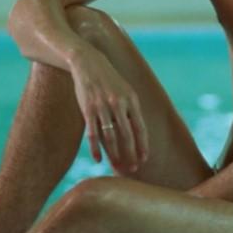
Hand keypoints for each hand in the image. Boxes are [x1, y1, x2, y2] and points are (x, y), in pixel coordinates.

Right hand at [69, 52, 148, 171]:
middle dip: (131, 154)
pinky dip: (96, 148)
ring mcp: (103, 106)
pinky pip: (93, 133)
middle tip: (133, 169)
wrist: (88, 63)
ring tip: (117, 167)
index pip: (140, 127)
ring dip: (115, 155)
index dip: (143, 145)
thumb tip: (137, 132)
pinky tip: (98, 159)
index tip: (144, 159)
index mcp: (131, 99)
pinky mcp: (88, 109)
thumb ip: (130, 110)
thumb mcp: (125, 90)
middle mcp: (119, 103)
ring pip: (110, 137)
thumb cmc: (109, 80)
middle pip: (127, 135)